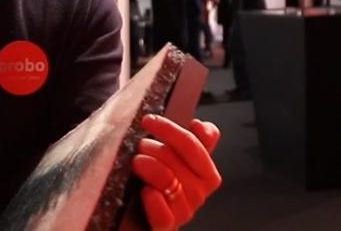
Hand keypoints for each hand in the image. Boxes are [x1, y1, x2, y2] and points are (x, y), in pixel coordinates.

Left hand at [131, 114, 220, 230]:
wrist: (140, 216)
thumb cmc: (155, 179)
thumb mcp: (171, 156)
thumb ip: (190, 141)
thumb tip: (202, 126)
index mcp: (205, 172)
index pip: (197, 144)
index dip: (171, 130)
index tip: (149, 120)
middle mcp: (198, 192)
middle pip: (179, 160)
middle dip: (154, 148)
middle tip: (138, 146)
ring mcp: (184, 212)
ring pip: (170, 182)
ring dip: (149, 167)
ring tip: (136, 163)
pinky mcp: (166, 228)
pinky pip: (165, 216)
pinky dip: (154, 201)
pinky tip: (145, 191)